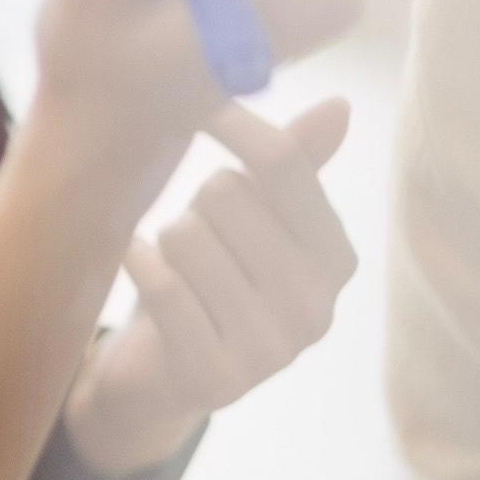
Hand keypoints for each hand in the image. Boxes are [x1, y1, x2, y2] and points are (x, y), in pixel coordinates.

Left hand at [57, 97, 358, 475]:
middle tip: (196, 237)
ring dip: (165, 239)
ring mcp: (269, 351)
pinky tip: (140, 267)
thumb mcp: (254, 212)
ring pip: (186, 235)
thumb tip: (341, 105)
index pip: (285, 164)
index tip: (197, 100)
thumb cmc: (212, 272)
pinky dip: (138, 263)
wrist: (160, 370)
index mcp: (338, 260)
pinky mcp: (215, 378)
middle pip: (228, 195)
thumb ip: (294, 160)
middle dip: (197, 204)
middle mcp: (316, 310)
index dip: (233, 123)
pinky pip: (161, 285)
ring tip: (174, 266)